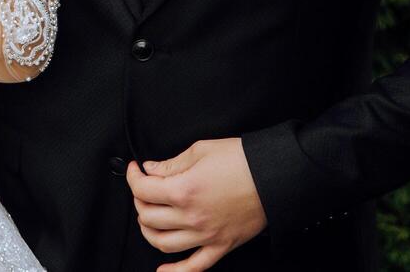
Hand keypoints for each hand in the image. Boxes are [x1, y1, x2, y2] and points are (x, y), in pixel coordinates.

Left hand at [125, 138, 267, 270]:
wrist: (275, 176)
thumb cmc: (244, 161)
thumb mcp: (202, 150)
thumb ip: (172, 163)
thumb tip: (152, 169)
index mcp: (184, 190)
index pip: (142, 189)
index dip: (133, 176)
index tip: (136, 170)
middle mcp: (192, 216)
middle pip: (147, 216)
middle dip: (139, 200)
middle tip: (144, 188)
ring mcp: (206, 235)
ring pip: (162, 243)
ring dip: (148, 230)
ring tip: (149, 217)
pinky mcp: (221, 245)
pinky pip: (195, 266)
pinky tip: (163, 271)